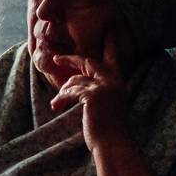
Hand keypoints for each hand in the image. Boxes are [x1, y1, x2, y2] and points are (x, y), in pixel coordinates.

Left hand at [49, 32, 131, 154]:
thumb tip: (73, 87)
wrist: (112, 145)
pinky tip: (56, 106)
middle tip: (57, 58)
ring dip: (63, 92)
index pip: (113, 58)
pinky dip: (61, 98)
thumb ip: (96, 92)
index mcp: (118, 83)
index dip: (110, 44)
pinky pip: (71, 91)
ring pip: (75, 81)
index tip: (111, 30)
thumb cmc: (107, 130)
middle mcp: (113, 81)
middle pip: (88, 63)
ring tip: (56, 103)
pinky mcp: (93, 95)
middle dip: (70, 60)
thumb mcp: (105, 106)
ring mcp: (104, 87)